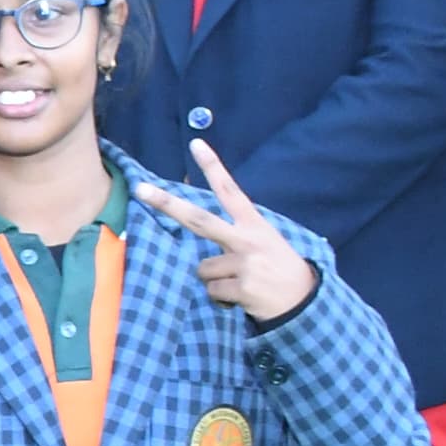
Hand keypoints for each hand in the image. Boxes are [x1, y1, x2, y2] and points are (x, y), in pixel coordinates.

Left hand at [137, 139, 317, 324]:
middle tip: (140, 190)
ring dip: (214, 280)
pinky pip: (212, 291)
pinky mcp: (242, 287)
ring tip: (240, 282)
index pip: (230, 190)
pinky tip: (242, 296)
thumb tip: (198, 234)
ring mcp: (244, 262)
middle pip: (199, 218)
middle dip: (167, 204)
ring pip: (202, 269)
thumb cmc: (277, 268)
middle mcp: (247, 239)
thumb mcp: (264, 240)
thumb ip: (235, 232)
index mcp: (254, 224)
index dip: (214, 167)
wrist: (305, 300)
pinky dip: (221, 298)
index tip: (195, 144)